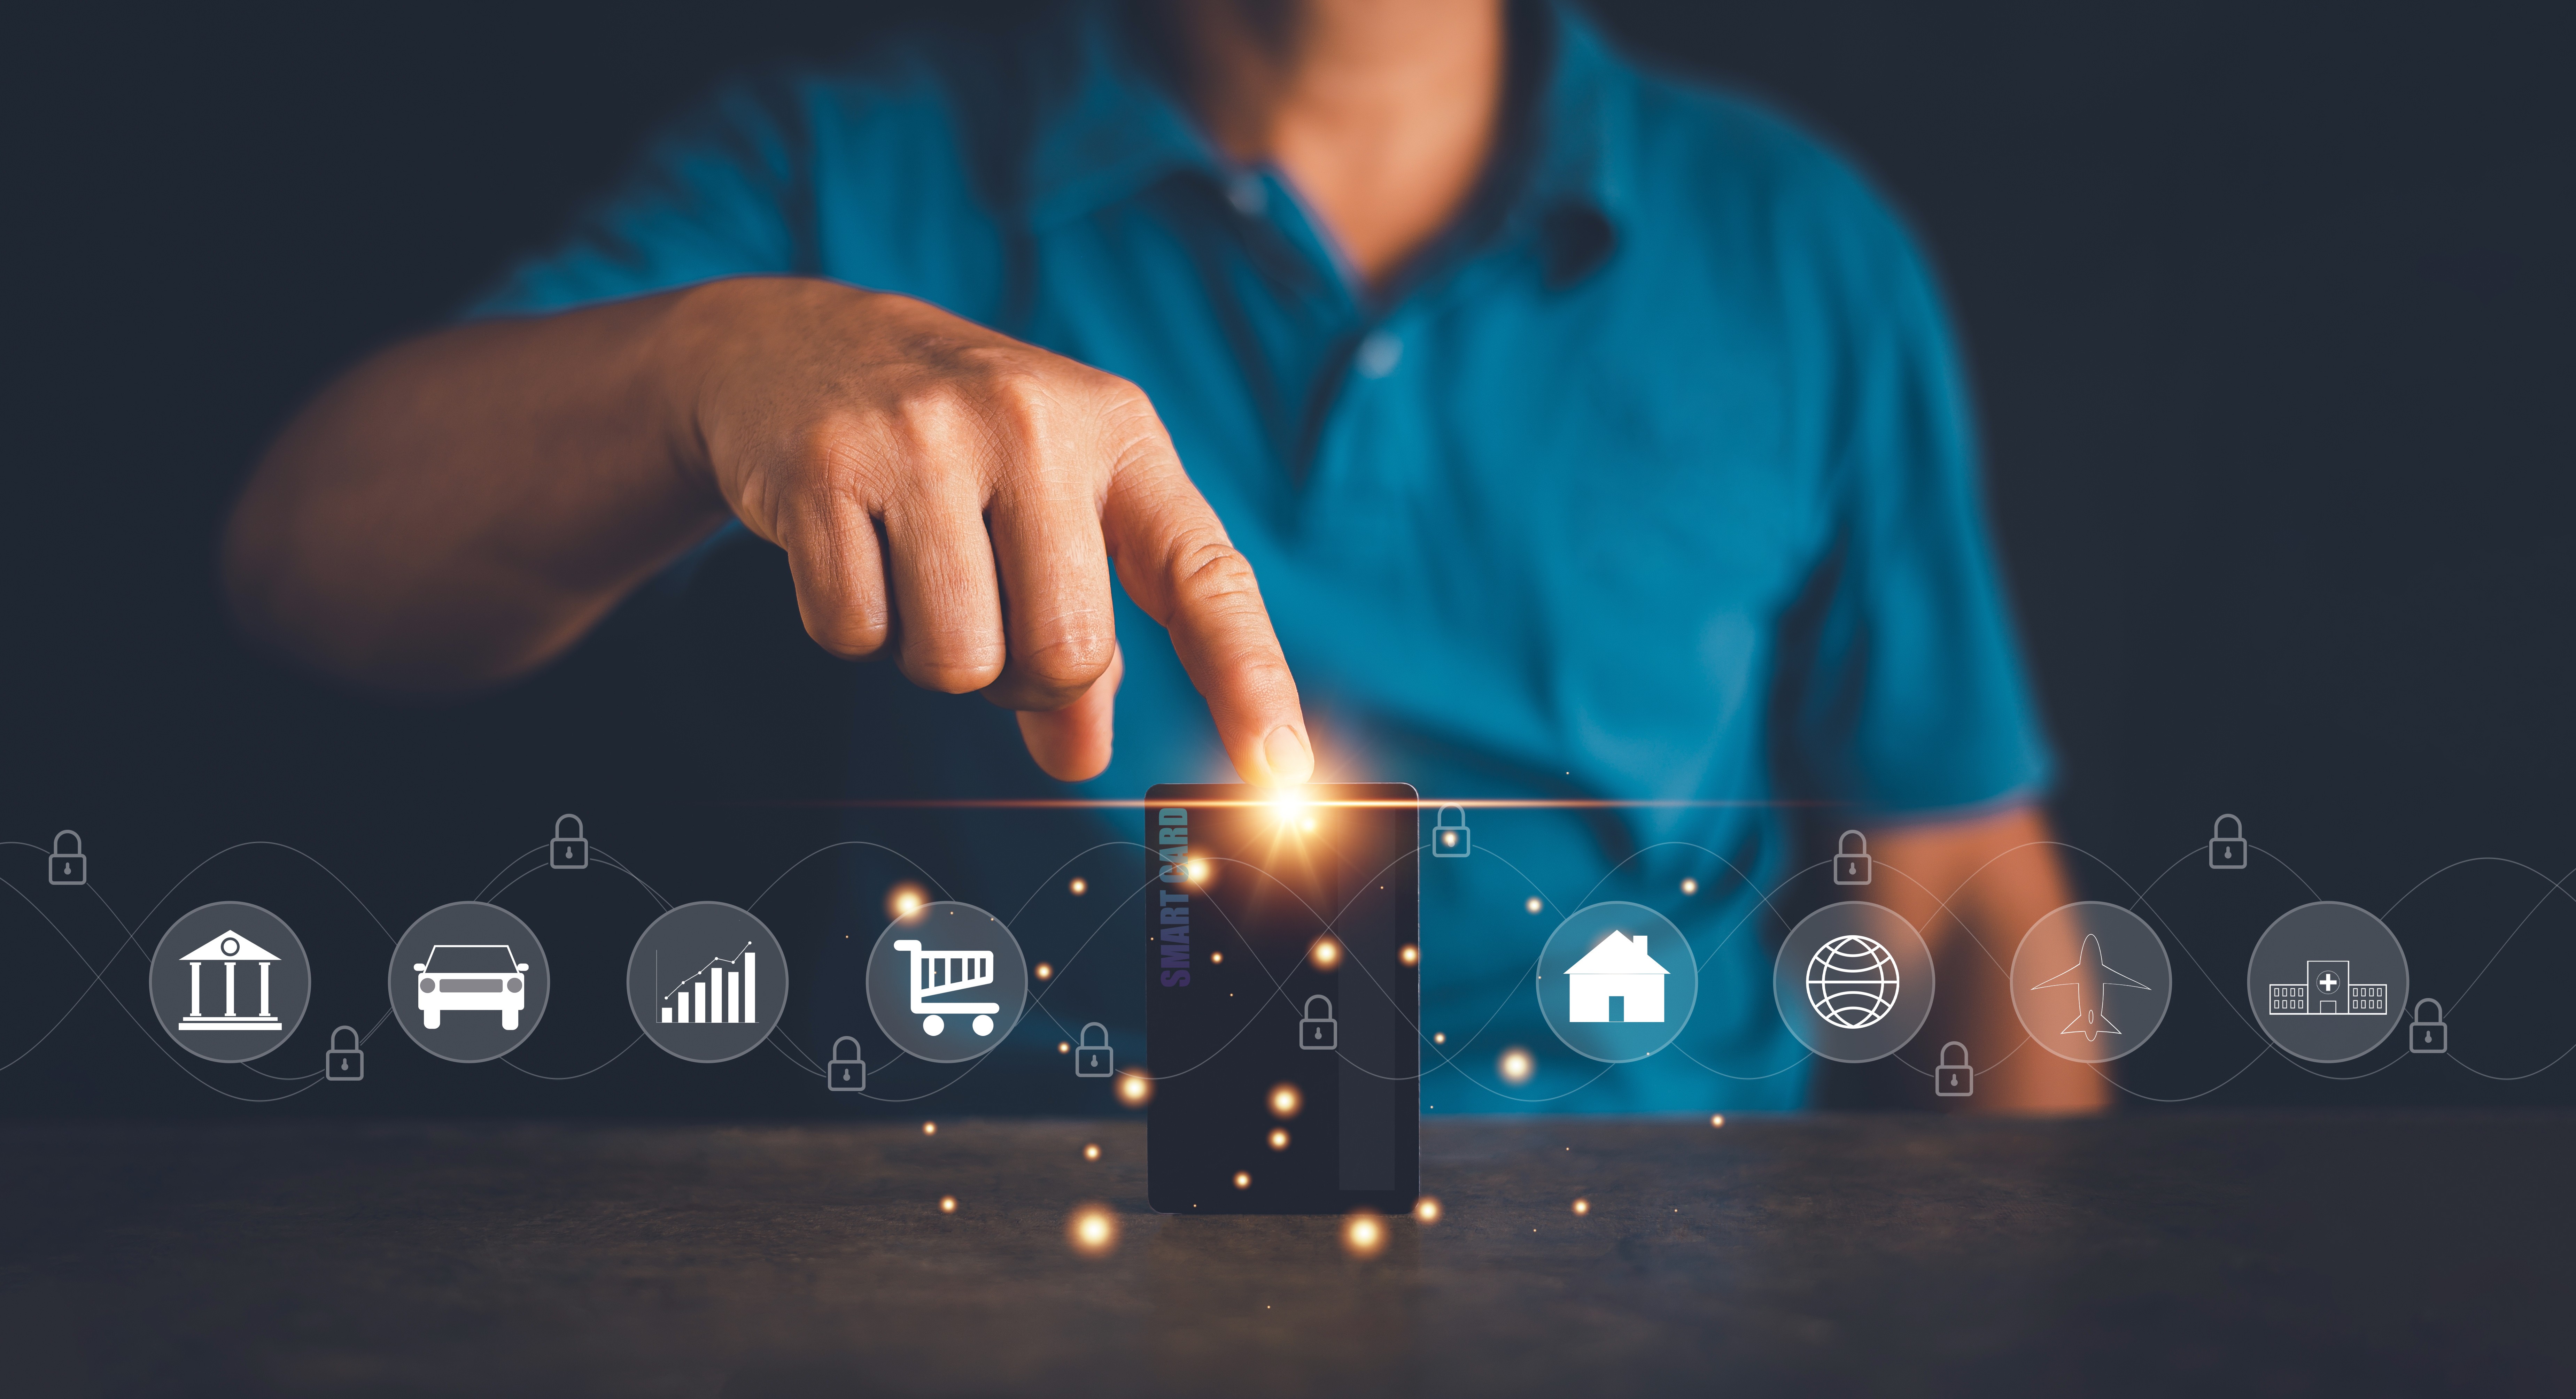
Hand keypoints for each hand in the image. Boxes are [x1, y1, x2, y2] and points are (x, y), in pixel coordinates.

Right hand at [666, 278, 1310, 784]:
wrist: (790, 343)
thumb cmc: (953, 447)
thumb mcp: (1049, 510)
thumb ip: (1090, 639)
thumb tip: (1082, 759)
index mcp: (1116, 431)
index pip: (1205, 575)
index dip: (1249, 678)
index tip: (1283, 769)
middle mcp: (1034, 423)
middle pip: (1068, 654)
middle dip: (1024, 674)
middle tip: (985, 604)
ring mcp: (925, 438)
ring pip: (960, 663)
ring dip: (934, 654)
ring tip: (914, 566)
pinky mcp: (826, 469)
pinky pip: (857, 635)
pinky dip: (853, 622)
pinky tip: (849, 544)